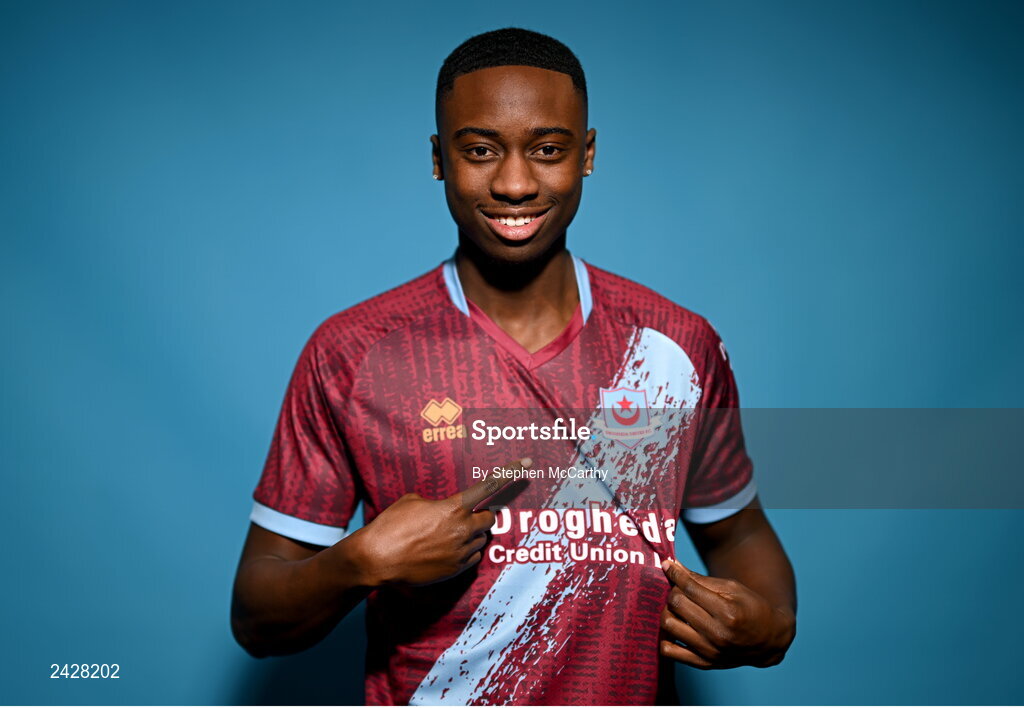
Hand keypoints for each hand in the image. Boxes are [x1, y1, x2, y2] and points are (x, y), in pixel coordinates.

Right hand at [350, 459, 527, 586]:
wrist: (376, 560)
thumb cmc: (390, 526)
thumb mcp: (412, 501)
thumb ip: (437, 503)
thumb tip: (443, 510)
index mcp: (453, 508)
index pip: (488, 486)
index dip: (509, 473)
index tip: (528, 464)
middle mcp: (462, 530)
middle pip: (490, 519)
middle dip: (482, 516)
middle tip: (466, 516)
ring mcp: (460, 552)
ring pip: (481, 540)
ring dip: (472, 535)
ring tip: (447, 535)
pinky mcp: (455, 570)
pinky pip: (473, 557)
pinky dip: (466, 551)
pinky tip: (446, 550)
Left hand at [659, 558, 795, 668]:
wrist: (768, 640)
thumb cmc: (750, 608)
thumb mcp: (732, 588)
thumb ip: (700, 579)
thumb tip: (672, 565)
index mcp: (727, 612)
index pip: (689, 588)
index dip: (675, 573)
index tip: (668, 566)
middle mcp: (717, 634)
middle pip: (676, 604)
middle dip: (674, 591)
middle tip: (680, 590)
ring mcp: (709, 651)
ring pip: (668, 625)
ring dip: (669, 611)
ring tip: (679, 609)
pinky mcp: (704, 663)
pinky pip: (669, 651)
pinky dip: (666, 636)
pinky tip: (677, 627)